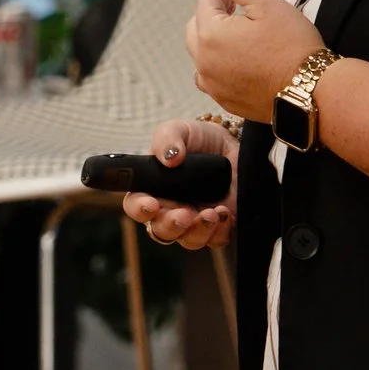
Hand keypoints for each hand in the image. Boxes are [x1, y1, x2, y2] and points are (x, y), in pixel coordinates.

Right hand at [122, 118, 238, 249]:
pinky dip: (220, 231)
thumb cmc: (199, 139)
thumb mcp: (180, 129)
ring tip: (211, 212)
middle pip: (161, 231)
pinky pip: (215, 240)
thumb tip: (170, 156)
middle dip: (171, 225)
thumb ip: (168, 138)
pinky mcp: (219, 226)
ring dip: (198, 230)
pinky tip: (224, 213)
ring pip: (189, 240)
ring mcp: (194, 221)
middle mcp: (170, 209)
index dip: (139, 209)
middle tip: (184, 214)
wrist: (232, 146)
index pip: (136, 206)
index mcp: (153, 189)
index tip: (151, 204)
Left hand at [185, 0, 324, 122]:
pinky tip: (247, 64)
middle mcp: (204, 63)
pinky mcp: (225, 101)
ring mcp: (213, 85)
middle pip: (196, 27)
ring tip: (247, 41)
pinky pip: (212, 78)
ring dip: (216, 43)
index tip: (248, 2)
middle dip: (216, 18)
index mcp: (210, 35)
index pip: (206, 2)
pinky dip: (223, 67)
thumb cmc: (293, 47)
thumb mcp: (265, 2)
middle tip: (246, 18)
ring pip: (202, 54)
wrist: (313, 92)